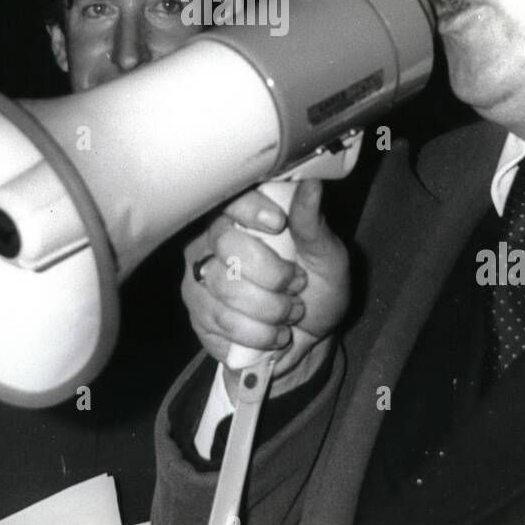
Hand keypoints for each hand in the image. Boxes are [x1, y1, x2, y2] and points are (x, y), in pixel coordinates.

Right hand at [182, 180, 348, 391]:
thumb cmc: (317, 289)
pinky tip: (274, 333)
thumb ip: (313, 226)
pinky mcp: (197, 312)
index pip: (231, 198)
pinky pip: (222, 321)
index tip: (278, 224)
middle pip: (226, 243)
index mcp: (246, 216)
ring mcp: (200, 276)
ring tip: (291, 313)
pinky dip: (258, 333)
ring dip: (270, 308)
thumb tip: (312, 185)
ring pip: (225, 286)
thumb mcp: (327, 258)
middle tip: (298, 285)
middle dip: (272, 272)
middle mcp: (214, 240)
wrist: (307, 338)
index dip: (250, 208)